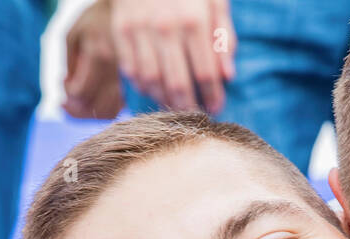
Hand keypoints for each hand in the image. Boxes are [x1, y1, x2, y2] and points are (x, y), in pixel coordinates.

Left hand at [63, 1, 125, 118]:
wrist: (126, 12)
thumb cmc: (95, 21)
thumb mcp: (74, 35)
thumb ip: (70, 65)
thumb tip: (69, 94)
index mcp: (100, 55)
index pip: (80, 92)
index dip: (67, 95)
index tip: (64, 83)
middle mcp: (119, 70)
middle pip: (96, 108)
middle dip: (77, 109)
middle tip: (67, 101)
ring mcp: (132, 79)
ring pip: (110, 112)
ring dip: (91, 113)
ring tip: (81, 100)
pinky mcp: (137, 85)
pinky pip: (120, 108)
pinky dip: (104, 109)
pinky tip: (95, 99)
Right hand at [111, 0, 236, 112]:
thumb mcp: (215, 0)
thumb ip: (224, 36)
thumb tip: (228, 75)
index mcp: (193, 21)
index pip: (206, 73)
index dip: (213, 96)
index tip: (217, 107)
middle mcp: (165, 28)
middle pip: (178, 84)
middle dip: (189, 106)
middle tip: (196, 115)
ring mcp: (140, 30)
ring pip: (152, 81)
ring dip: (165, 100)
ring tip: (176, 104)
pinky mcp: (121, 31)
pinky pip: (132, 70)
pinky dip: (143, 86)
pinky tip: (155, 90)